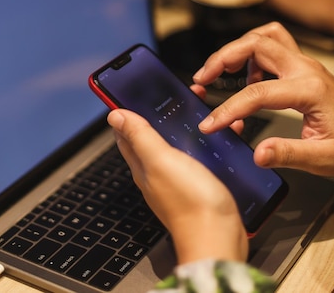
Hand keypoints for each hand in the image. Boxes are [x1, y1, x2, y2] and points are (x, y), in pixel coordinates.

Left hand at [107, 109, 247, 264]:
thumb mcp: (161, 161)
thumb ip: (140, 137)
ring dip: (184, 129)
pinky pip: (197, 159)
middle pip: (152, 140)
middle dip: (160, 116)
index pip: (128, 135)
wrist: (219, 238)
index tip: (133, 95)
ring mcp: (179, 182)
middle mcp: (158, 175)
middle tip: (172, 97)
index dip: (128, 113)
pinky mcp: (199, 188)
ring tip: (196, 112)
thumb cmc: (190, 203)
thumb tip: (115, 115)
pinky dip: (204, 145)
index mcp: (143, 166)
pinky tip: (215, 140)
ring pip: (177, 148)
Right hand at [193, 22, 333, 224]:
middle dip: (224, 57)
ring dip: (238, 48)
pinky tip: (246, 79)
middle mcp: (305, 69)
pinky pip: (273, 46)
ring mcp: (305, 64)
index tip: (209, 125)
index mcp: (309, 90)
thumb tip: (256, 154)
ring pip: (265, 36)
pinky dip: (252, 54)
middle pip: (257, 43)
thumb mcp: (325, 159)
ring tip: (219, 73)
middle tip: (203, 78)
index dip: (229, 109)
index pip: (258, 92)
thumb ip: (289, 155)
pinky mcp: (302, 68)